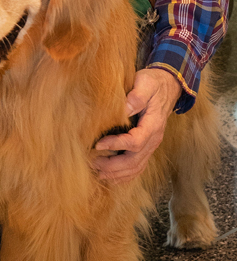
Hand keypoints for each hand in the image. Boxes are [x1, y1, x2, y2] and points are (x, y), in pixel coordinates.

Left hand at [92, 67, 181, 183]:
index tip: (98, 144)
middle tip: (92, 163)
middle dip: (113, 165)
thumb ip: (136, 96)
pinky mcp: (147, 146)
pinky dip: (125, 175)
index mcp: (153, 125)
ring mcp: (151, 145)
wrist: (168, 86)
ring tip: (98, 173)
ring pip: (136, 167)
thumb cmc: (154, 83)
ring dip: (117, 173)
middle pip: (134, 161)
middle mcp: (153, 139)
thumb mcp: (145, 83)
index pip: (135, 142)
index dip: (116, 145)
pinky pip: (139, 166)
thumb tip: (122, 109)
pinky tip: (112, 177)